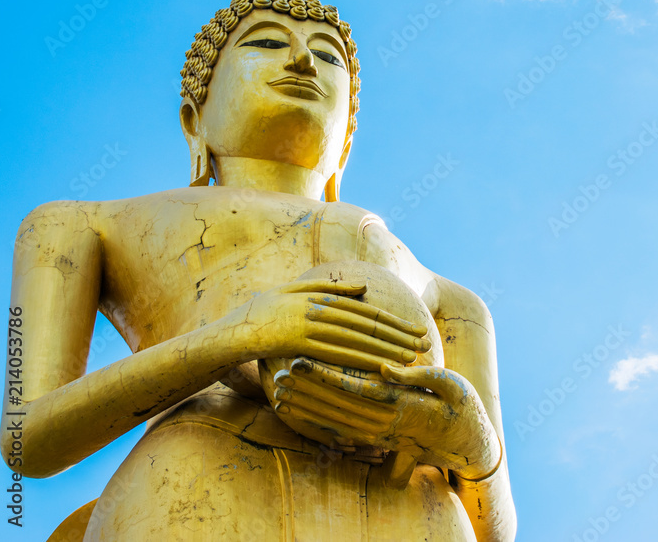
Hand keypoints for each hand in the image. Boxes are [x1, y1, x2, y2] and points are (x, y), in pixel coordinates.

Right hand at [219, 278, 430, 371]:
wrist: (233, 329)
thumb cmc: (265, 310)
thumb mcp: (296, 290)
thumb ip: (330, 288)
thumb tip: (364, 289)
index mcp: (321, 297)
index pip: (367, 311)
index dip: (394, 321)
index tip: (416, 329)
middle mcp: (319, 310)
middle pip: (367, 325)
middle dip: (399, 335)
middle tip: (424, 344)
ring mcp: (310, 327)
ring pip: (357, 340)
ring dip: (386, 349)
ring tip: (411, 358)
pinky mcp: (300, 345)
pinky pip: (336, 355)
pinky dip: (361, 362)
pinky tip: (380, 369)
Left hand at [271, 357, 500, 479]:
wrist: (472, 445)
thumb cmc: (464, 408)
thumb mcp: (453, 386)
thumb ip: (420, 376)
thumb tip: (386, 367)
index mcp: (402, 405)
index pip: (354, 388)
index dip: (324, 375)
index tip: (299, 362)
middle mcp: (387, 423)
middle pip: (337, 405)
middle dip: (305, 390)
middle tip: (277, 374)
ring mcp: (382, 434)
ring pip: (335, 420)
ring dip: (307, 407)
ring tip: (280, 392)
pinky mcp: (380, 439)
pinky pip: (344, 433)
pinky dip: (319, 423)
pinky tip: (301, 413)